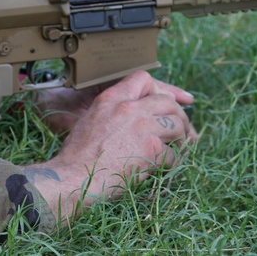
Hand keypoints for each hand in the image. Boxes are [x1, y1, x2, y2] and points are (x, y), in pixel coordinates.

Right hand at [24, 70, 196, 222]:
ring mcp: (142, 128)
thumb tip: (133, 116)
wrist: (75, 177)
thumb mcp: (91, 119)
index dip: (157, 90)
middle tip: (180, 129)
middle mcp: (128, 108)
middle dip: (178, 115)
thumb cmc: (78, 154)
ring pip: (177, 124)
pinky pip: (174, 154)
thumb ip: (113, 111)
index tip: (160, 105)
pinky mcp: (151, 150)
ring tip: (178, 147)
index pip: (143, 79)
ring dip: (181, 138)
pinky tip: (164, 167)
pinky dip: (172, 162)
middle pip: (168, 102)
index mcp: (111, 98)